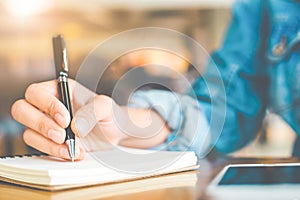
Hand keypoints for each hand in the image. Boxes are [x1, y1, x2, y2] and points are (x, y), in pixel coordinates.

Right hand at [11, 79, 170, 160]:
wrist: (115, 133)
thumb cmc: (109, 114)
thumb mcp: (106, 107)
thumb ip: (92, 111)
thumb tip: (75, 126)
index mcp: (60, 89)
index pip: (37, 92)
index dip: (47, 106)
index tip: (65, 119)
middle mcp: (49, 105)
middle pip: (22, 110)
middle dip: (40, 124)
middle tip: (61, 135)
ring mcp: (47, 124)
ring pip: (28, 132)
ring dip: (48, 143)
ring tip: (71, 147)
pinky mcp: (50, 141)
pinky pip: (40, 147)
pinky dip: (55, 152)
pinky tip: (73, 152)